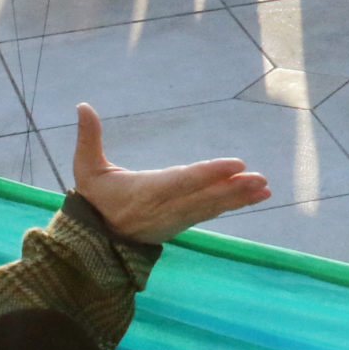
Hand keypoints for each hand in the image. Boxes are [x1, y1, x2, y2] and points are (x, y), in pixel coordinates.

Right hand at [70, 101, 269, 242]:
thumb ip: (88, 138)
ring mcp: (176, 219)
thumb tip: (82, 105)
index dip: (210, 173)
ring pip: (212, 207)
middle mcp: (166, 208)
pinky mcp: (182, 224)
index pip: (183, 181)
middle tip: (261, 179)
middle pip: (205, 198)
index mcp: (146, 192)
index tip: (235, 165)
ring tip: (265, 188)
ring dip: (240, 198)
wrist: (95, 244)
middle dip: (234, 189)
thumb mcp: (86, 170)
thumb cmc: (94, 201)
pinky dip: (233, 205)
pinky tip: (254, 197)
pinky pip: (210, 213)